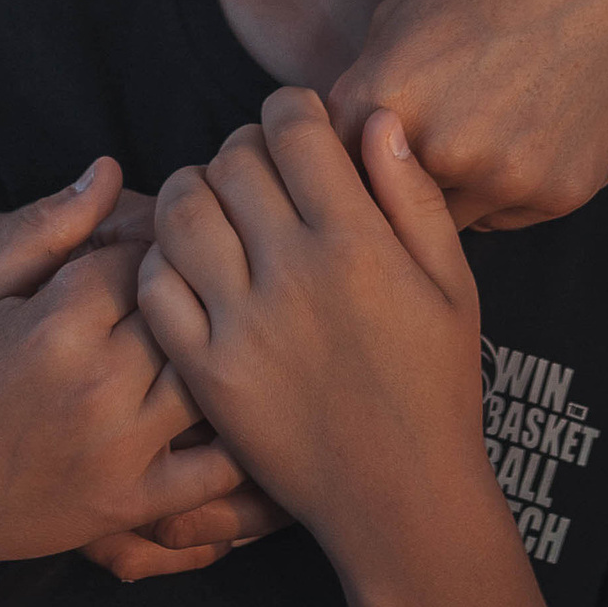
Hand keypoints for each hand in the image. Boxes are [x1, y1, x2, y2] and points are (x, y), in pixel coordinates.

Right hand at [0, 164, 232, 587]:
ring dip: (223, 355)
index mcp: (58, 322)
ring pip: (212, 376)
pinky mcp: (132, 502)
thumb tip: (110, 168)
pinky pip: (217, 468)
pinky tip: (241, 411)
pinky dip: (241, 440)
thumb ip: (46, 226)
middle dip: (197, 294)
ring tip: (222, 343)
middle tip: (197, 295)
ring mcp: (119, 447)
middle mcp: (96, 383)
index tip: (153, 258)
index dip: (157, 249)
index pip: (149, 255)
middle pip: (189, 310)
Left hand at [136, 90, 482, 553]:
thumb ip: (412, 197)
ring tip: (217, 208)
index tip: (296, 123)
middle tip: (259, 169)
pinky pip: (155, 287)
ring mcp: (241, 324)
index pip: (293, 130)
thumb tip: (376, 118)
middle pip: (232, 159)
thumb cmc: (436, 388)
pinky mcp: (206, 371)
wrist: (401, 497)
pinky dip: (161, 261)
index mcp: (357, 243)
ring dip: (194, 191)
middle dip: (243, 147)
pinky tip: (191, 268)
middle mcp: (293, 274)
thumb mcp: (452, 286)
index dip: (289, 109)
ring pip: (181, 211)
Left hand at [327, 0, 607, 230]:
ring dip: (448, 192)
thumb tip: (327, 153)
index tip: (352, 155)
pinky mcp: (558, 193)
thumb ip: (360, 90)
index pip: (327, 171)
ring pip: (446, 220)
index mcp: (382, 97)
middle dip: (391, 185)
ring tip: (478, 129)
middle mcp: (438, 147)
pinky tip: (524, 131)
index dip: (338, 165)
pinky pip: (506, 217)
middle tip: (422, 143)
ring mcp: (504, 177)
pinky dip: (504, 189)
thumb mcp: (399, 15)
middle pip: (385, 207)